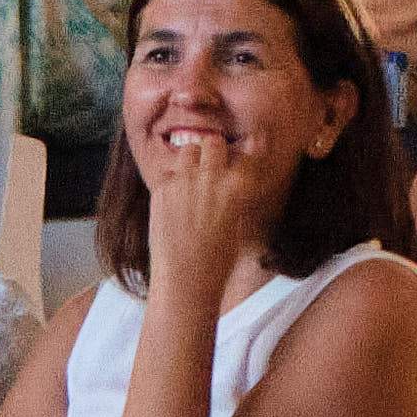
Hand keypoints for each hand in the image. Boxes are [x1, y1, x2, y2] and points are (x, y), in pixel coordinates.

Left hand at [135, 97, 302, 292]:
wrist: (185, 280)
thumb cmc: (217, 262)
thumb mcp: (236, 224)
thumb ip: (233, 197)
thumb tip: (227, 184)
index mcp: (238, 188)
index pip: (251, 151)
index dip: (254, 142)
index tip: (255, 137)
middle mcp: (212, 178)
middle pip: (213, 142)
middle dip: (214, 150)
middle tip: (211, 164)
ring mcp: (184, 181)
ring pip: (188, 150)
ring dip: (192, 159)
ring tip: (191, 178)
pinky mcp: (162, 188)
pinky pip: (169, 171)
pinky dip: (173, 180)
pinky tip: (175, 199)